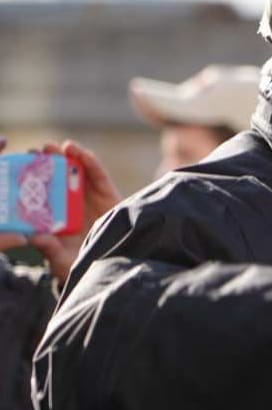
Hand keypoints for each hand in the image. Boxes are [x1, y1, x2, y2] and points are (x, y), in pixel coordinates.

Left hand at [0, 138, 122, 282]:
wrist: (115, 261)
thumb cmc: (82, 262)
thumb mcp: (62, 260)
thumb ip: (50, 249)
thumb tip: (35, 238)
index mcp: (51, 213)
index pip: (36, 191)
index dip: (27, 177)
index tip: (17, 167)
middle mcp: (66, 200)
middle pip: (53, 175)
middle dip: (44, 161)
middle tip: (36, 152)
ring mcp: (86, 194)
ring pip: (73, 169)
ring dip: (64, 155)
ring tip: (56, 147)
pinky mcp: (106, 191)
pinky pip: (97, 174)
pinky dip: (89, 161)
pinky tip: (80, 153)